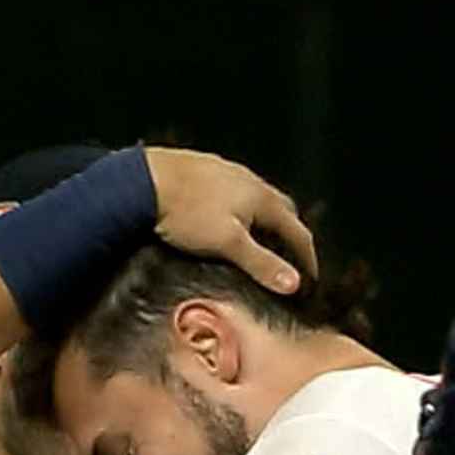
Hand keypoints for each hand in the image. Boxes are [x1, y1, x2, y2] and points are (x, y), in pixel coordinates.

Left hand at [145, 147, 317, 294]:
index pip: (298, 230)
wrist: (145, 181)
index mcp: (262, 198)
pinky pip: (234, 192)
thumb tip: (293, 283)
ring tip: (260, 240)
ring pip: (257, 198)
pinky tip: (226, 219)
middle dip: (289, 233)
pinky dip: (241, 209)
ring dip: (265, 220)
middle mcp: (250, 180)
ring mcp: (227, 172)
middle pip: (282, 209)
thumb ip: (261, 264)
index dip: (306, 257)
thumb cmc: (187, 213)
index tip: (309, 277)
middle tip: (289, 256)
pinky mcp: (205, 170)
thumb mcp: (228, 244)